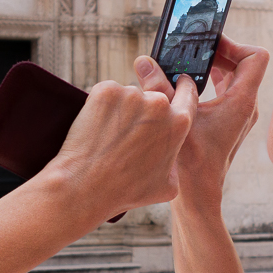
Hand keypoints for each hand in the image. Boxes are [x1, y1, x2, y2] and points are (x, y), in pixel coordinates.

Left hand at [41, 75, 199, 224]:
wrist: (86, 186)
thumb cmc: (125, 191)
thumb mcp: (168, 186)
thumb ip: (176, 161)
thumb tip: (171, 150)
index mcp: (178, 124)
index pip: (187, 95)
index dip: (182, 88)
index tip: (179, 82)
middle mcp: (158, 104)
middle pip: (151, 97)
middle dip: (141, 112)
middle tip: (125, 135)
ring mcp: (131, 95)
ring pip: (127, 96)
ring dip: (120, 110)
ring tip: (108, 138)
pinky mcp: (105, 91)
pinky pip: (106, 93)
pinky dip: (100, 106)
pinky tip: (96, 128)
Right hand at [134, 36, 269, 205]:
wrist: (198, 195)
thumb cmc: (191, 164)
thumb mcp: (173, 119)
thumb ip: (159, 88)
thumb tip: (143, 61)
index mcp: (241, 102)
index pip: (256, 57)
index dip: (234, 44)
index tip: (207, 44)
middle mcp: (245, 105)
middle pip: (242, 62)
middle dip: (216, 51)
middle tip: (189, 48)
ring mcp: (238, 113)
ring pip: (232, 76)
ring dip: (210, 65)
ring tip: (184, 62)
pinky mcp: (227, 120)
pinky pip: (223, 90)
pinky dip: (206, 81)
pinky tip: (182, 83)